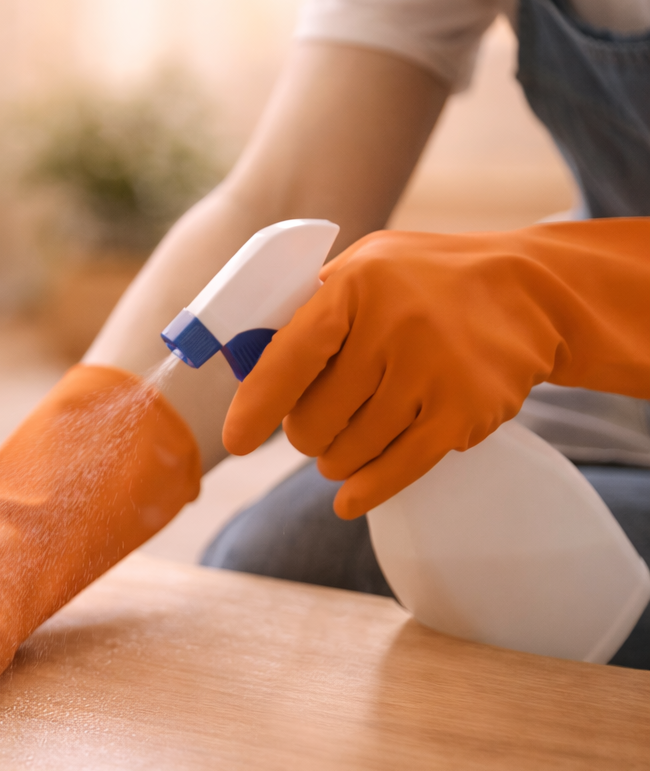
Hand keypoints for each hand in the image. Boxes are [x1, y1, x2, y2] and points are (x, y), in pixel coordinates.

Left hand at [222, 219, 649, 517]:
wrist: (532, 292)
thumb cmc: (424, 284)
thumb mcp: (363, 269)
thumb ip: (309, 309)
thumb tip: (245, 364)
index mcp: (356, 286)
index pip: (288, 358)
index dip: (256, 405)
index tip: (237, 439)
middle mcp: (395, 327)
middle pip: (314, 420)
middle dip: (307, 432)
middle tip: (321, 423)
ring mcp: (433, 371)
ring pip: (350, 450)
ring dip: (338, 457)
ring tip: (351, 438)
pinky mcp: (464, 411)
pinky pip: (398, 467)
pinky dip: (367, 489)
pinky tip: (349, 501)